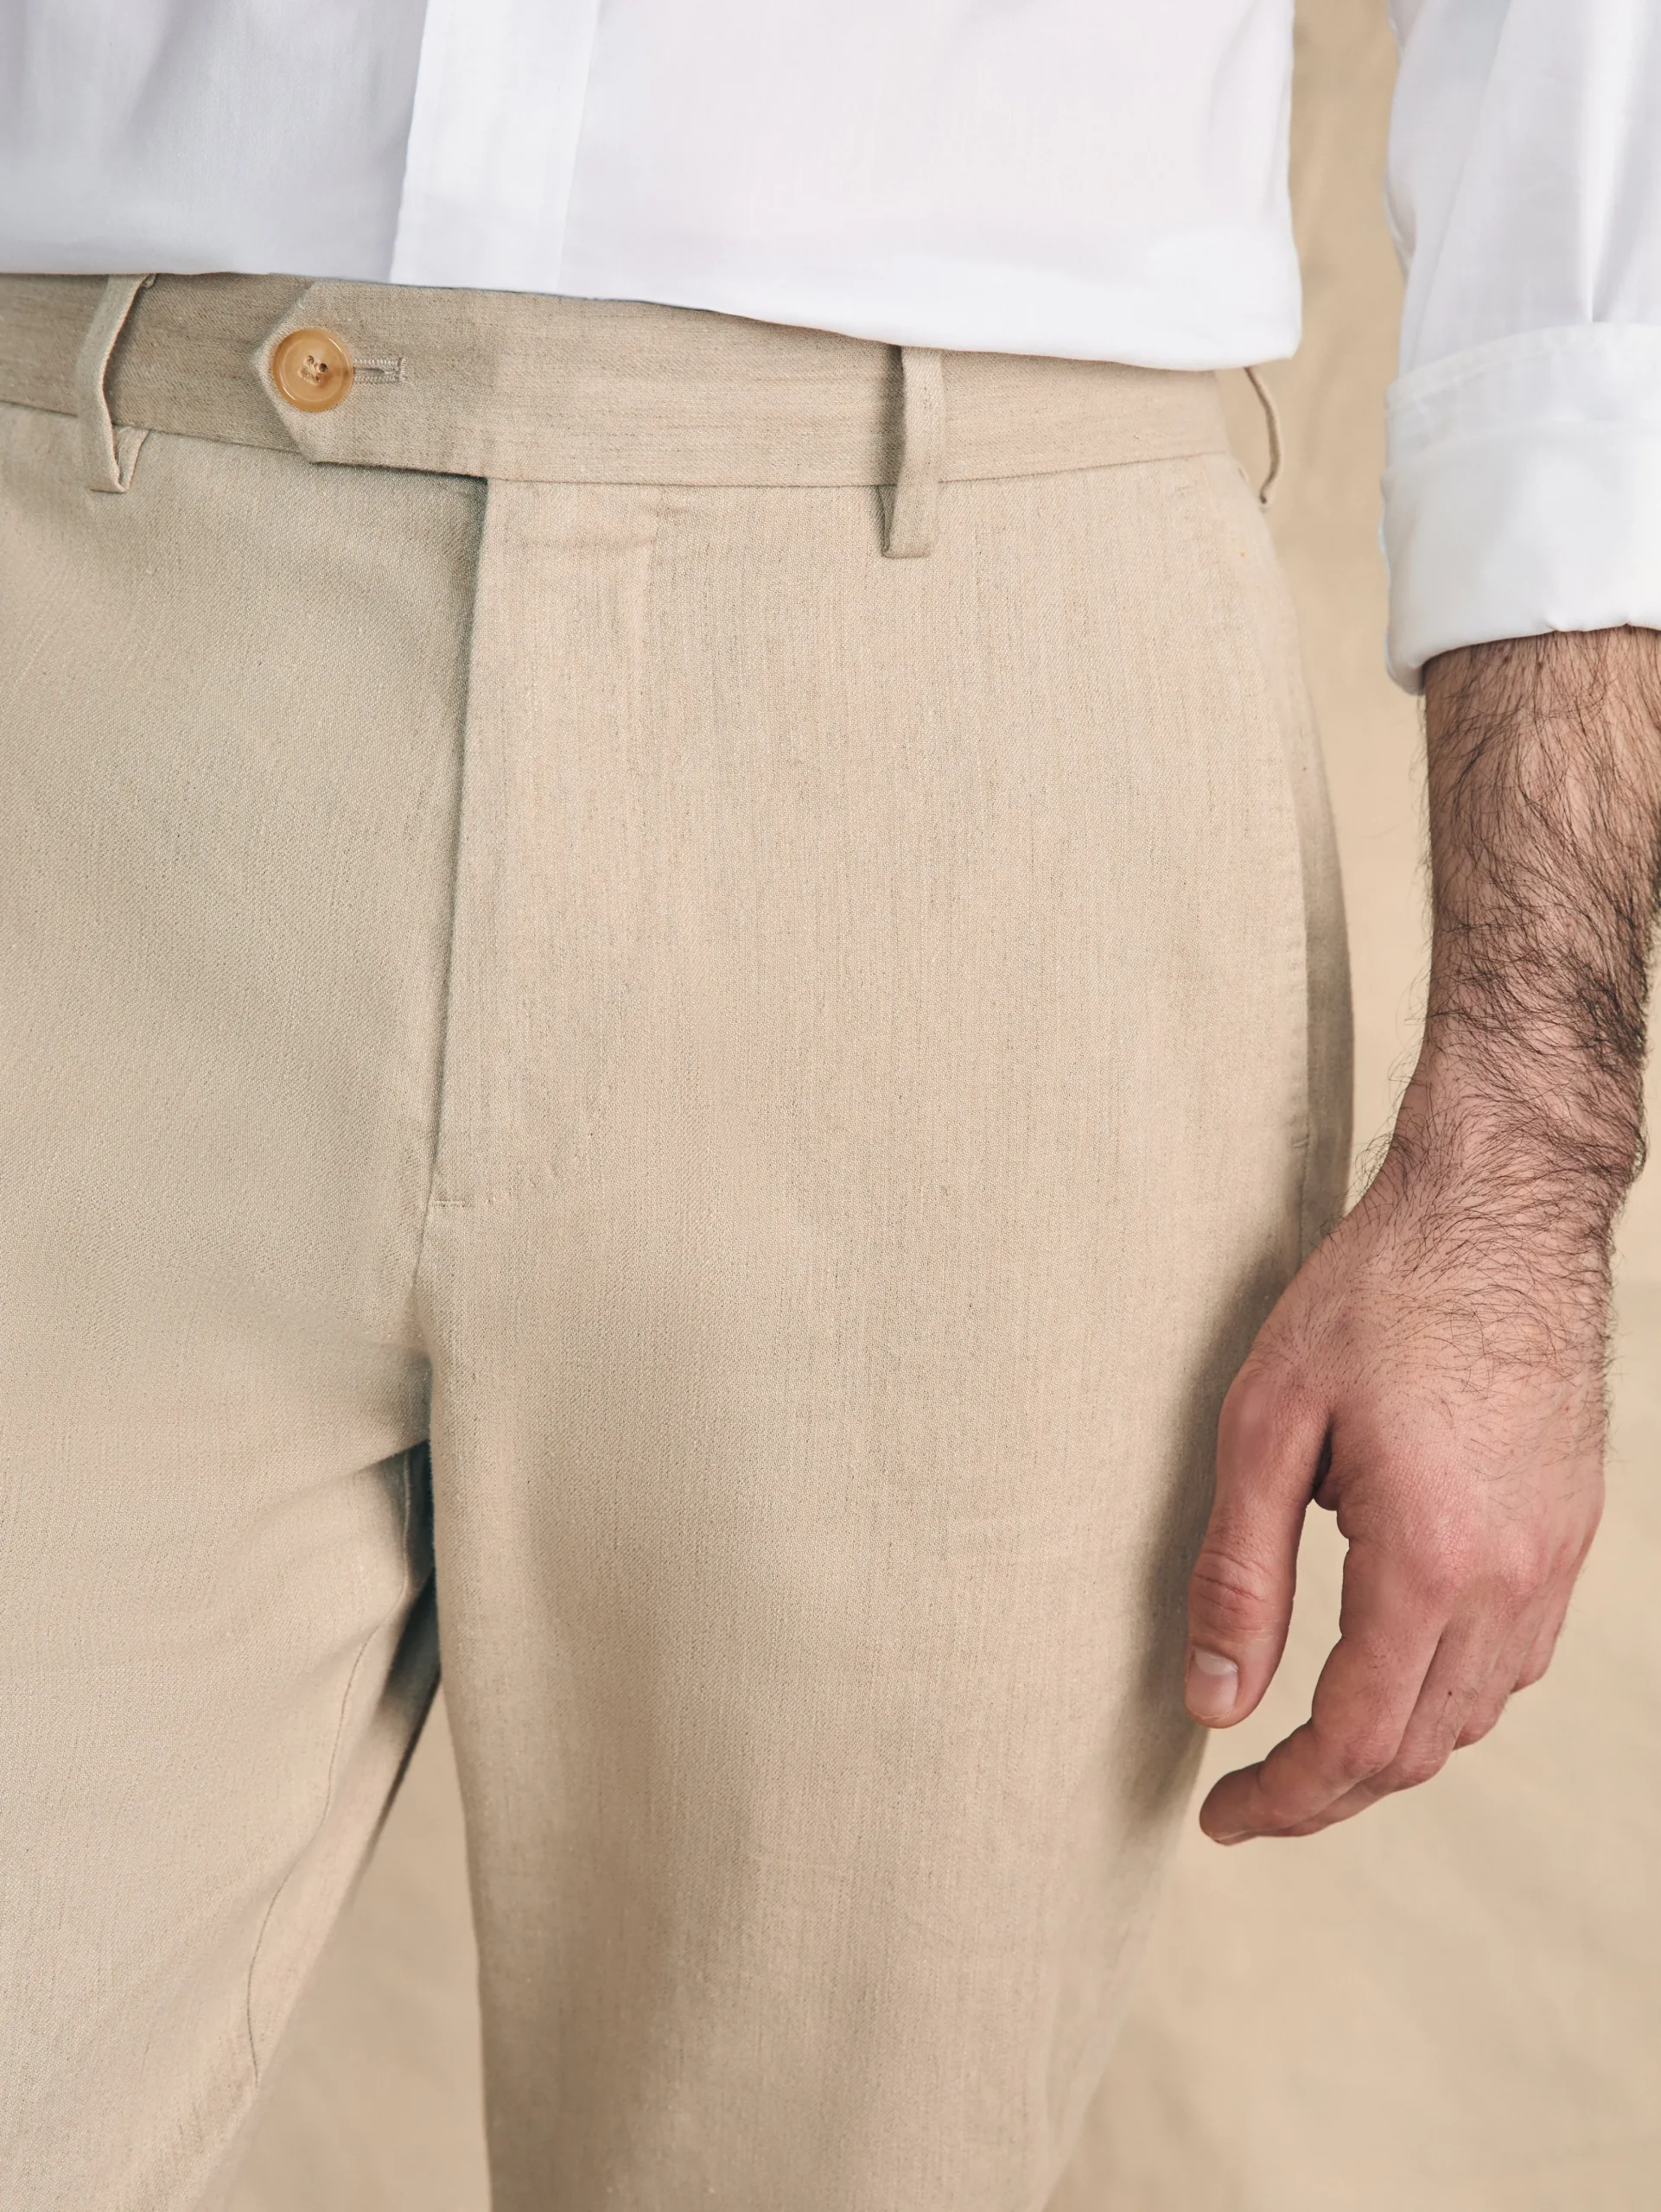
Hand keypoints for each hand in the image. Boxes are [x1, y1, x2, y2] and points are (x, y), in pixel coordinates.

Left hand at [1182, 1077, 1606, 1842]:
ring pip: (1475, 1713)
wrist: (1500, 1209)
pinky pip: (1515, 1658)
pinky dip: (1447, 1693)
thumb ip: (1239, 1571)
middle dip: (1330, 1794)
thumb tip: (1214, 1701)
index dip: (1283, 1798)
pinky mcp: (1571, 1530)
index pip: (1356, 1739)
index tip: (1220, 1815)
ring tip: (1308, 1744)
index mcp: (1430, 1559)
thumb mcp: (1266, 1421)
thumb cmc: (1375, 1294)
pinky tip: (1394, 1667)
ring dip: (1391, 1749)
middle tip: (1250, 1798)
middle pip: (1421, 1748)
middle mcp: (1511, 1578)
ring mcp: (1555, 1558)